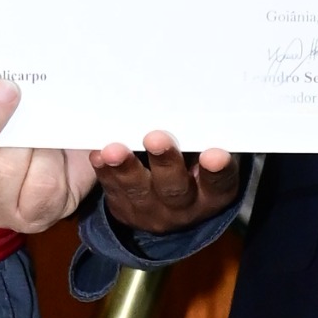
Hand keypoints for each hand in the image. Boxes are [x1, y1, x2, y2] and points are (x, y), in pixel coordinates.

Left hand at [90, 132, 241, 234]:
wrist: (169, 206)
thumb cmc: (193, 166)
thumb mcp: (205, 158)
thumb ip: (202, 139)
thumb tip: (191, 106)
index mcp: (213, 194)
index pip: (219, 182)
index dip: (217, 169)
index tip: (214, 154)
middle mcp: (185, 207)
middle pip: (175, 187)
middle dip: (165, 162)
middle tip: (155, 139)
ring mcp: (152, 211)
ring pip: (139, 191)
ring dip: (125, 168)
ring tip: (113, 150)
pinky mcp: (125, 209)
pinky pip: (113, 190)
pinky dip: (105, 172)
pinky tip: (98, 155)